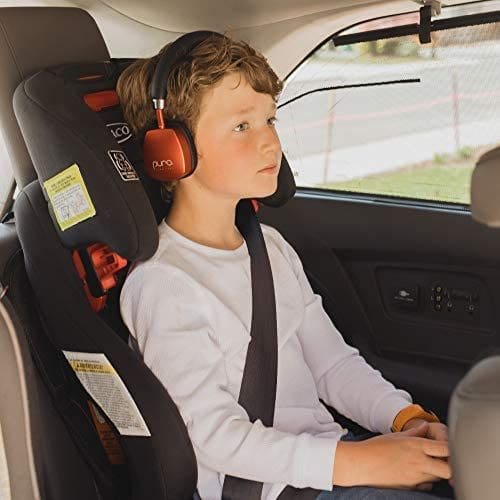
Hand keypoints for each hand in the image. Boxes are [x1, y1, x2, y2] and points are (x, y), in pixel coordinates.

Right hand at [332, 422, 450, 489]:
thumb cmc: (375, 448)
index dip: (454, 449)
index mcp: (415, 445)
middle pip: (449, 468)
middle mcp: (418, 461)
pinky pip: (427, 485)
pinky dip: (427, 481)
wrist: (361, 464)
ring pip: (439, 477)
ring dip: (439, 473)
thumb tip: (426, 426)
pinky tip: (420, 474)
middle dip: (452, 466)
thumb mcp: (395, 435)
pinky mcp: (411, 487)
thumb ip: (414, 432)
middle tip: (449, 462)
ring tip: (432, 466)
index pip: (446, 448)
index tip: (453, 448)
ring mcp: (416, 476)